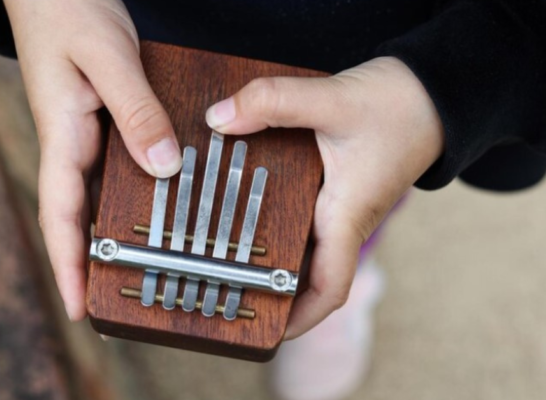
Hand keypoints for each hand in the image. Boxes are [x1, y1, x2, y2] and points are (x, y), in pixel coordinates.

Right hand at [4, 0, 182, 319]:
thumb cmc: (69, 8)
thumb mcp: (107, 55)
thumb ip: (134, 109)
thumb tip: (161, 166)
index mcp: (63, 134)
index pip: (60, 213)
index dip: (68, 264)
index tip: (77, 307)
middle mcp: (74, 142)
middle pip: (82, 215)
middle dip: (95, 260)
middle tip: (121, 298)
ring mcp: (89, 132)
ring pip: (103, 193)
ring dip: (118, 229)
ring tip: (146, 265)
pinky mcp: (105, 119)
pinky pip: (121, 164)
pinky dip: (136, 190)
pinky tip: (160, 202)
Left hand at [206, 57, 443, 338]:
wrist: (432, 92)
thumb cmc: (399, 105)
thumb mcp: (333, 100)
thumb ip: (274, 103)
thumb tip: (219, 118)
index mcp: (347, 214)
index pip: (328, 287)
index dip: (300, 318)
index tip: (269, 332)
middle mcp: (344, 218)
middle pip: (306, 274)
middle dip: (272, 290)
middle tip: (226, 290)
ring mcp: (341, 205)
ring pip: (304, 246)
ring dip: (273, 255)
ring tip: (224, 254)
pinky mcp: (337, 188)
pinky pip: (305, 216)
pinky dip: (279, 220)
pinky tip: (249, 204)